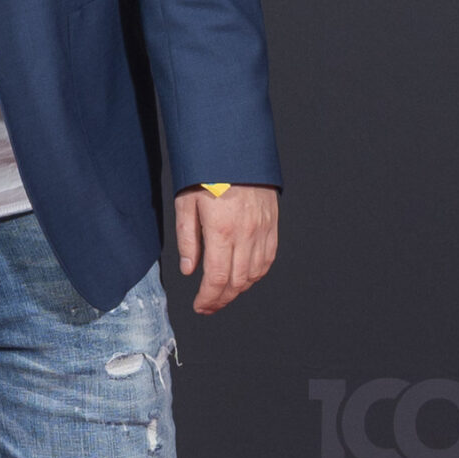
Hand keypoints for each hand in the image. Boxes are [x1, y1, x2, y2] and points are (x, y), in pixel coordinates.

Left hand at [175, 184, 278, 313]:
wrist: (237, 150)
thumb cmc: (209, 173)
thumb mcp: (186, 204)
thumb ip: (188, 239)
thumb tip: (190, 269)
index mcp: (222, 231)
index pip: (217, 279)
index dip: (208, 298)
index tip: (200, 306)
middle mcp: (246, 234)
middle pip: (237, 282)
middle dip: (221, 300)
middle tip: (208, 306)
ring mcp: (262, 230)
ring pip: (254, 274)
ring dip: (239, 290)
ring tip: (223, 295)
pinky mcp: (272, 225)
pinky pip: (268, 259)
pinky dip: (256, 274)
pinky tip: (244, 278)